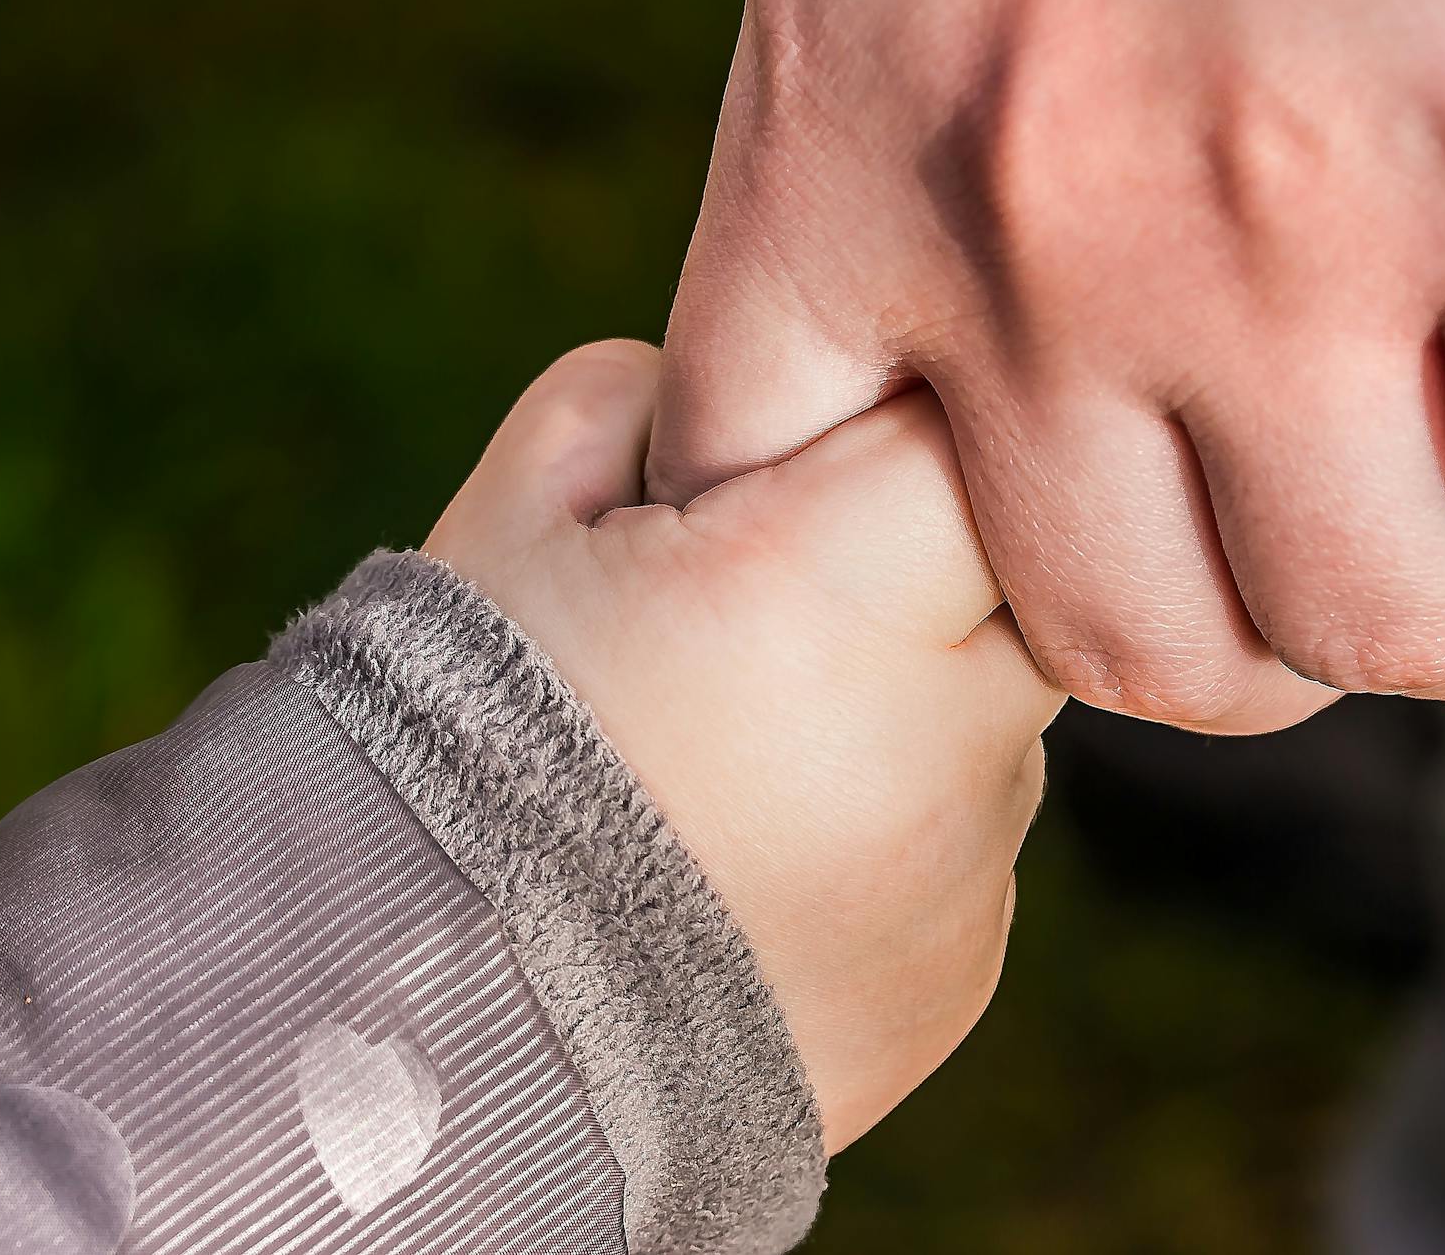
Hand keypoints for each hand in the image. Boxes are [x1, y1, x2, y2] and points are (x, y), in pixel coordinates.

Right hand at [428, 342, 1062, 1150]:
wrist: (426, 1051)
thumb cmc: (448, 751)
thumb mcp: (507, 524)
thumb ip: (638, 402)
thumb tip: (733, 394)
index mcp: (832, 588)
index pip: (966, 431)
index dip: (884, 423)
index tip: (800, 461)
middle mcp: (942, 731)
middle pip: (1018, 572)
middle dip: (913, 559)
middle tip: (766, 601)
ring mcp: (966, 866)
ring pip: (993, 714)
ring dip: (902, 701)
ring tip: (726, 755)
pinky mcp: (961, 970)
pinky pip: (962, 844)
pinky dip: (884, 830)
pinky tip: (742, 862)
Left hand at [651, 0, 1444, 731]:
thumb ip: (929, 72)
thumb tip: (1032, 223)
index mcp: (846, 129)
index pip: (786, 510)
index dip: (921, 575)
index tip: (1043, 525)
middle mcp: (1038, 238)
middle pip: (1129, 635)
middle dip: (1245, 625)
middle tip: (1343, 535)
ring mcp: (1294, 237)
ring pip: (1384, 625)